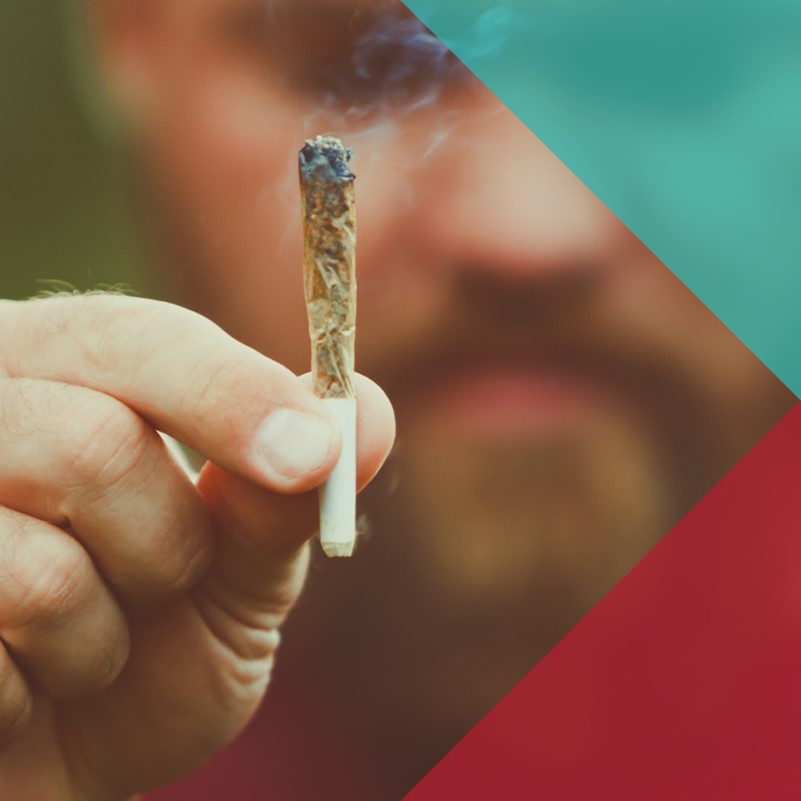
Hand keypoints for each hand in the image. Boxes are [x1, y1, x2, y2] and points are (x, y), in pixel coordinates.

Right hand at [0, 294, 394, 799]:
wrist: (63, 754)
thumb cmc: (154, 643)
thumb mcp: (239, 568)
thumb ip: (288, 494)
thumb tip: (366, 413)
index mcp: (59, 377)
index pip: (136, 340)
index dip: (230, 395)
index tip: (312, 456)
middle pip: (93, 443)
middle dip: (168, 546)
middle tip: (161, 584)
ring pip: (42, 571)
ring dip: (101, 638)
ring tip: (81, 645)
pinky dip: (34, 693)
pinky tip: (17, 685)